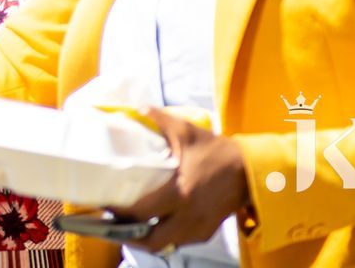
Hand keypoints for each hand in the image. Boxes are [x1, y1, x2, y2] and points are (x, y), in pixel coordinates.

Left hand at [109, 107, 249, 253]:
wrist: (249, 169)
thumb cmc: (214, 150)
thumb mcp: (184, 130)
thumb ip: (157, 118)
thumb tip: (134, 109)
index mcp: (180, 193)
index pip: (142, 213)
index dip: (119, 212)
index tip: (104, 204)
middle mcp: (188, 216)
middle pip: (151, 240)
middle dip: (128, 235)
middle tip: (112, 221)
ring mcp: (198, 227)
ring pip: (164, 245)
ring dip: (144, 239)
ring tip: (128, 226)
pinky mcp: (206, 232)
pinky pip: (179, 242)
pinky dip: (163, 237)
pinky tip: (152, 225)